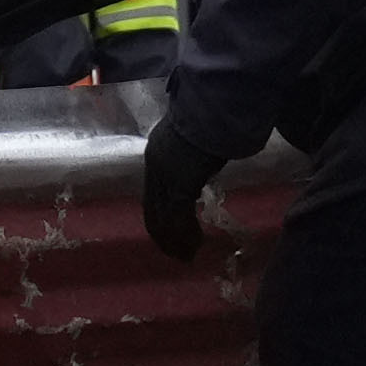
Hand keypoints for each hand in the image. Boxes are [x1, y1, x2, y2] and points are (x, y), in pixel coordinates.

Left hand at [133, 79, 278, 248]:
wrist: (214, 109)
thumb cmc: (211, 120)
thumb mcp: (194, 139)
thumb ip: (191, 155)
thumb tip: (200, 164)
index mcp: (156, 156)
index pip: (152, 197)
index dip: (159, 219)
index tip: (168, 236)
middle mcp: (156, 168)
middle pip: (153, 212)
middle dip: (164, 236)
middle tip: (177, 254)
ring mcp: (167, 177)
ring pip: (164, 219)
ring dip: (176, 241)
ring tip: (187, 256)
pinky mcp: (181, 184)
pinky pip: (179, 218)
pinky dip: (186, 235)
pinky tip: (195, 244)